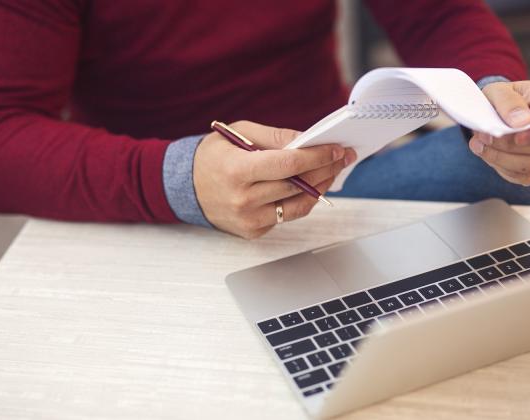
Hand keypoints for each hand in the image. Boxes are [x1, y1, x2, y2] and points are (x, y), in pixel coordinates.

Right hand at [193, 120, 355, 238]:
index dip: (317, 157)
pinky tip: (310, 186)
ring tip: (331, 172)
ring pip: (298, 205)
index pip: (288, 164)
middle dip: (325, 170)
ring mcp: (248, 220)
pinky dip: (302, 201)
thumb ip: (275, 136)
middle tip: (343, 157)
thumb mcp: (239, 133)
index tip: (337, 149)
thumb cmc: (214, 156)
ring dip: (320, 188)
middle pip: (298, 186)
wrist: (186, 187)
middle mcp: (243, 199)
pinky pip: (286, 216)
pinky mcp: (253, 231)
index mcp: (237, 171)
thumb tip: (308, 141)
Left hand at [469, 81, 529, 185]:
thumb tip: (522, 123)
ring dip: (502, 158)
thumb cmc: (504, 99)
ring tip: (479, 144)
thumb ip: (508, 102)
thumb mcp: (499, 91)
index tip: (518, 135)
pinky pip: (525, 177)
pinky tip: (487, 154)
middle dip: (511, 145)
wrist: (500, 115)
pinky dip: (502, 168)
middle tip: (484, 136)